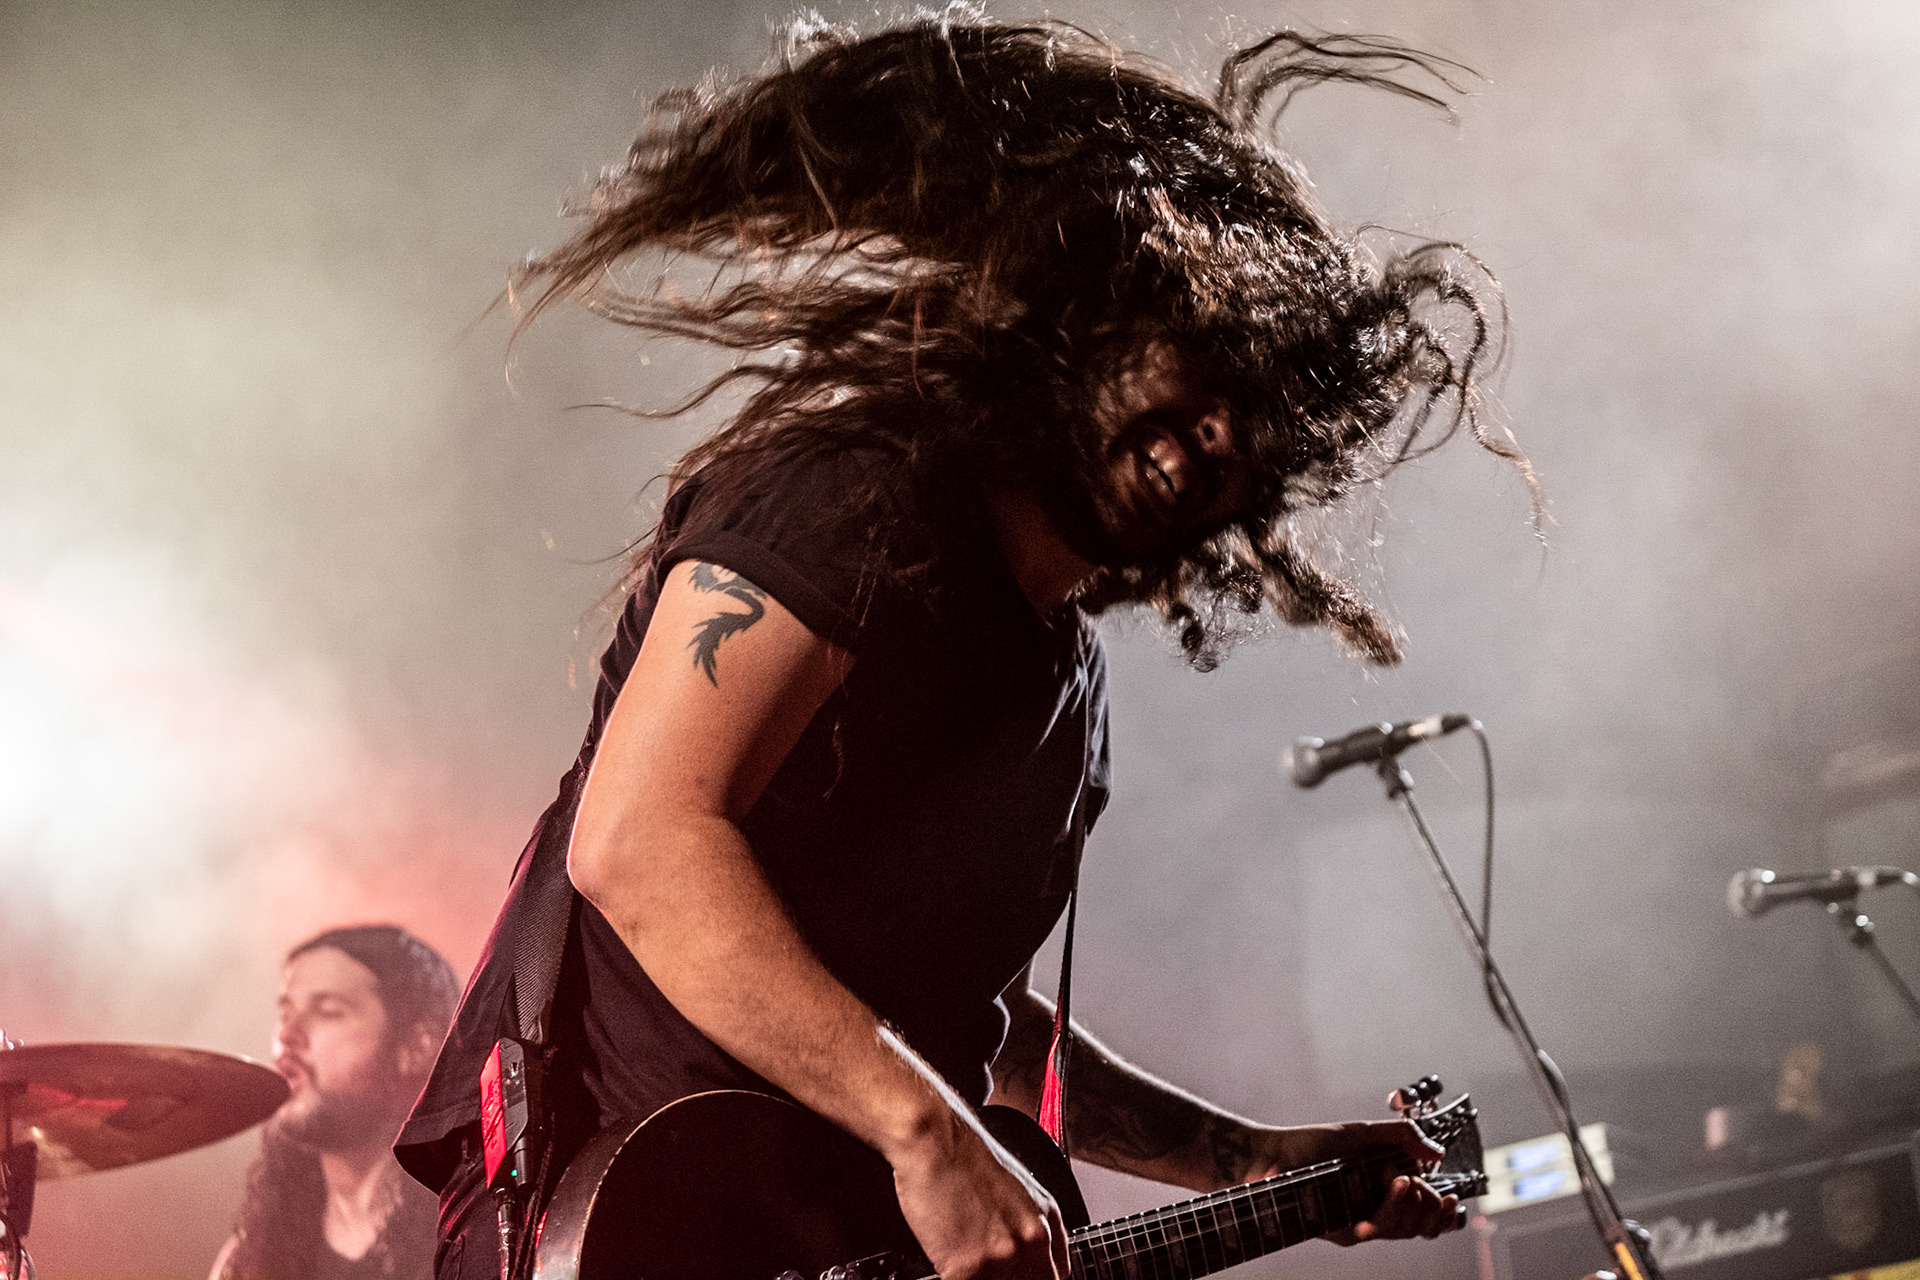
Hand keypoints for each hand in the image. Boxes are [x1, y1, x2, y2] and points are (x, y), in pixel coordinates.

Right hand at [890, 1111, 1068, 1279]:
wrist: (935, 1139)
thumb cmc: (964, 1155)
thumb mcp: (1016, 1188)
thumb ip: (1026, 1226)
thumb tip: (1020, 1256)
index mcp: (1047, 1219)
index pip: (1057, 1274)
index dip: (1032, 1276)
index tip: (1016, 1274)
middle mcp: (1032, 1240)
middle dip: (1006, 1279)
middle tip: (985, 1268)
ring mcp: (1003, 1257)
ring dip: (979, 1277)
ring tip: (961, 1261)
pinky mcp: (970, 1268)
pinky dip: (951, 1277)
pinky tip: (945, 1264)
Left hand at [1249, 1118, 1460, 1244]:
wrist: (1276, 1155)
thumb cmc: (1317, 1143)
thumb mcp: (1365, 1132)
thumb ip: (1403, 1137)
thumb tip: (1438, 1154)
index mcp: (1389, 1188)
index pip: (1429, 1213)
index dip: (1446, 1212)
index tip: (1451, 1197)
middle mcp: (1379, 1208)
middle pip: (1424, 1226)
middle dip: (1428, 1206)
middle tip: (1414, 1180)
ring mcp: (1363, 1221)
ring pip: (1404, 1230)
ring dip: (1410, 1206)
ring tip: (1400, 1179)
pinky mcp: (1345, 1231)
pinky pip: (1377, 1231)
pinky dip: (1387, 1214)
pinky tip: (1388, 1192)